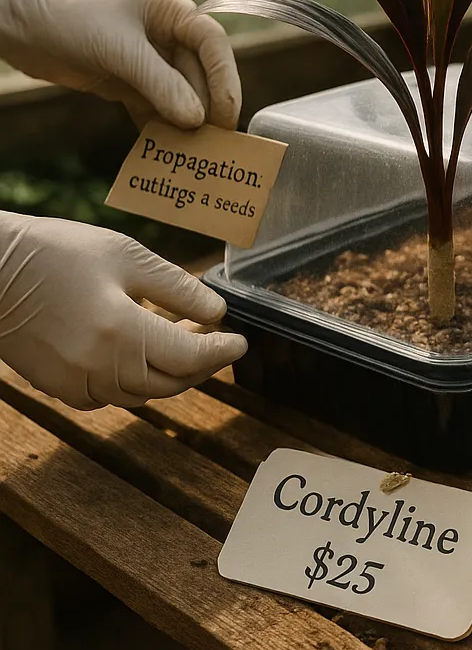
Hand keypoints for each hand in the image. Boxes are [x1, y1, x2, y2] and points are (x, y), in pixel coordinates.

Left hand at [0, 0, 240, 128]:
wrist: (13, 24)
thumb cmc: (67, 20)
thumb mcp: (119, 50)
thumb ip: (161, 84)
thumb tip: (197, 120)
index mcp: (166, 8)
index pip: (211, 41)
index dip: (224, 77)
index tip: (227, 113)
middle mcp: (161, 31)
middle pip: (198, 71)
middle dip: (205, 104)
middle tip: (215, 140)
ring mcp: (143, 57)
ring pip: (178, 92)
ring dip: (184, 119)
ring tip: (194, 149)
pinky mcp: (124, 79)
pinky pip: (153, 105)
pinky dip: (159, 125)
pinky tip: (165, 147)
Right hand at [0, 213, 247, 409]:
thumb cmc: (54, 252)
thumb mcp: (125, 256)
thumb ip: (176, 287)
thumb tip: (216, 312)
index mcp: (122, 331)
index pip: (190, 357)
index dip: (222, 351)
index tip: (240, 341)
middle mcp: (99, 366)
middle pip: (170, 383)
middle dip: (201, 367)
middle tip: (219, 347)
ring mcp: (74, 380)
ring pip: (140, 394)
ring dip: (169, 377)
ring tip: (186, 350)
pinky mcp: (54, 384)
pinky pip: (107, 397)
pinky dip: (132, 384)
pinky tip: (140, 360)